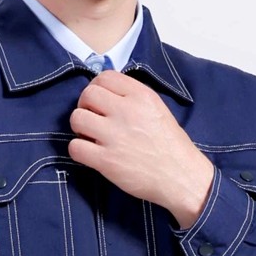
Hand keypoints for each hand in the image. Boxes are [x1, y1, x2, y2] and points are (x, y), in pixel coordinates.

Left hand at [68, 70, 215, 229]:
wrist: (181, 177)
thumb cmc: (170, 145)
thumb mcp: (158, 109)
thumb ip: (133, 98)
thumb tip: (105, 94)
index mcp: (141, 96)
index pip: (105, 77)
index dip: (96, 87)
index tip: (99, 101)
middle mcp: (127, 111)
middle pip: (87, 95)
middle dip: (85, 106)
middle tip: (93, 119)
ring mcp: (115, 136)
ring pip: (77, 119)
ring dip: (80, 128)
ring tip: (91, 137)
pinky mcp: (106, 160)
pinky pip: (75, 147)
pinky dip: (78, 150)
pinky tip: (90, 154)